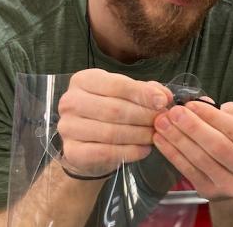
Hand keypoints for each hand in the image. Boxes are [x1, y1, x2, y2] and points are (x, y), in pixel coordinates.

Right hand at [57, 69, 171, 176]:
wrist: (87, 146)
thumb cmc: (107, 114)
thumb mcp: (125, 95)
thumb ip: (145, 92)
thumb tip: (164, 97)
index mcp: (83, 80)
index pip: (116, 84)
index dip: (142, 93)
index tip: (163, 102)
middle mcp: (70, 101)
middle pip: (114, 109)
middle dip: (143, 116)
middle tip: (161, 122)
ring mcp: (68, 127)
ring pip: (111, 132)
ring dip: (139, 135)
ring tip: (154, 136)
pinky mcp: (71, 151)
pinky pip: (106, 152)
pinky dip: (129, 152)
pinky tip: (143, 150)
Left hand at [152, 99, 232, 198]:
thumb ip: (229, 113)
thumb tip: (203, 102)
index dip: (211, 116)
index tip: (191, 104)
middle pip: (218, 146)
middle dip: (192, 127)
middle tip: (173, 112)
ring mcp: (232, 186)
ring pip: (200, 159)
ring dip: (177, 139)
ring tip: (162, 122)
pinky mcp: (211, 193)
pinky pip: (188, 171)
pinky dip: (172, 153)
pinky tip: (160, 139)